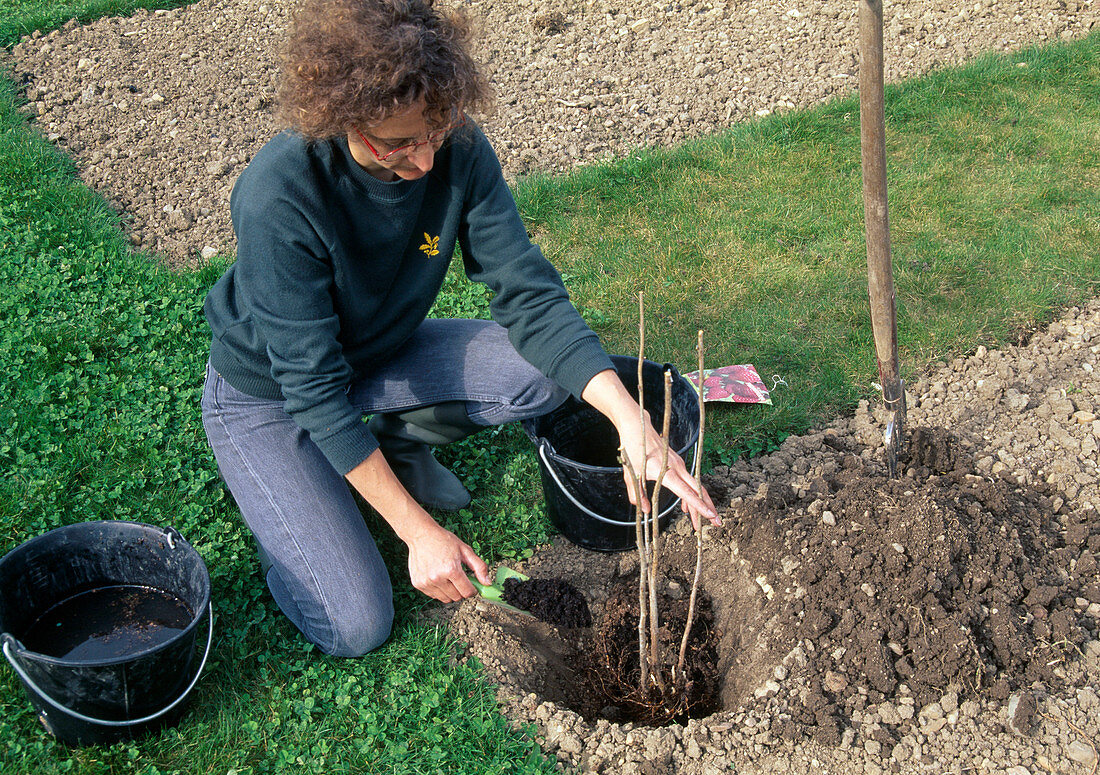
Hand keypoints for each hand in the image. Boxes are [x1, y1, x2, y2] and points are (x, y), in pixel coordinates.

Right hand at [405, 521, 491, 603]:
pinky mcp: (418, 584)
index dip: (473, 590)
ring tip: (448, 576)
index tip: (472, 584)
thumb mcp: (465, 550)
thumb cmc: (444, 541)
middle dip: (461, 590)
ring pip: (445, 599)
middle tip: (459, 578)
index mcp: (451, 569)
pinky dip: (439, 590)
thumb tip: (487, 583)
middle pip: (457, 597)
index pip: (467, 592)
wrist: (421, 535)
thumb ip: (479, 567)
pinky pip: (434, 596)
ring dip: (450, 592)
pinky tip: (438, 577)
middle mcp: (437, 578)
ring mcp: (426, 582)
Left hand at [616, 410, 719, 530]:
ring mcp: (679, 464)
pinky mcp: (677, 463)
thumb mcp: (630, 474)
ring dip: (699, 503)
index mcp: (667, 472)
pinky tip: (685, 508)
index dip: (698, 505)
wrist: (638, 427)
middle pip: (697, 490)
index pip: (686, 492)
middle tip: (717, 522)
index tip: (710, 515)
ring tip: (700, 522)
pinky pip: (688, 481)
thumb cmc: (633, 449)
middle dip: (708, 507)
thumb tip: (645, 510)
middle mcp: (677, 467)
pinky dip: (690, 495)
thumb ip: (637, 494)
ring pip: (694, 486)